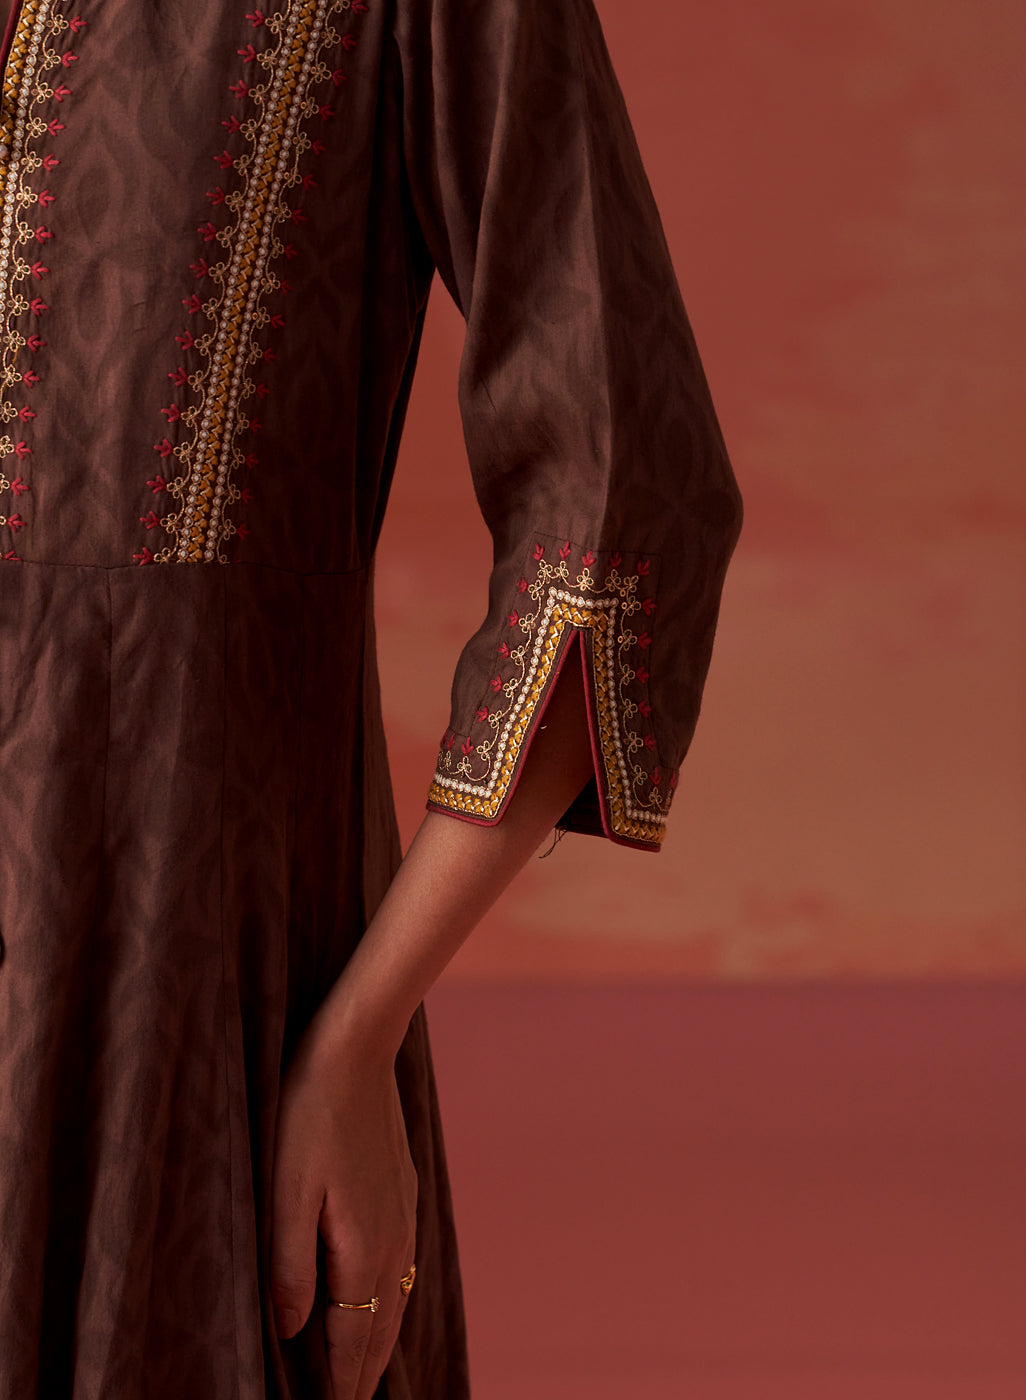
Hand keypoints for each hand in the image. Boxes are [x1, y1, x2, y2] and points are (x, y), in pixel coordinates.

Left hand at [270, 1026, 417, 1399]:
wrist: (357, 1050)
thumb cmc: (310, 1116)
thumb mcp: (285, 1191)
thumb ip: (290, 1266)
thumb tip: (291, 1331)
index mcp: (362, 1251)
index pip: (351, 1342)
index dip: (339, 1386)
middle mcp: (393, 1243)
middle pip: (381, 1332)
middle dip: (363, 1376)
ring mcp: (404, 1217)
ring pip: (396, 1302)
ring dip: (379, 1343)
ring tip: (361, 1376)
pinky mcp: (405, 1193)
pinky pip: (402, 1269)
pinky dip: (389, 1304)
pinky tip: (377, 1302)